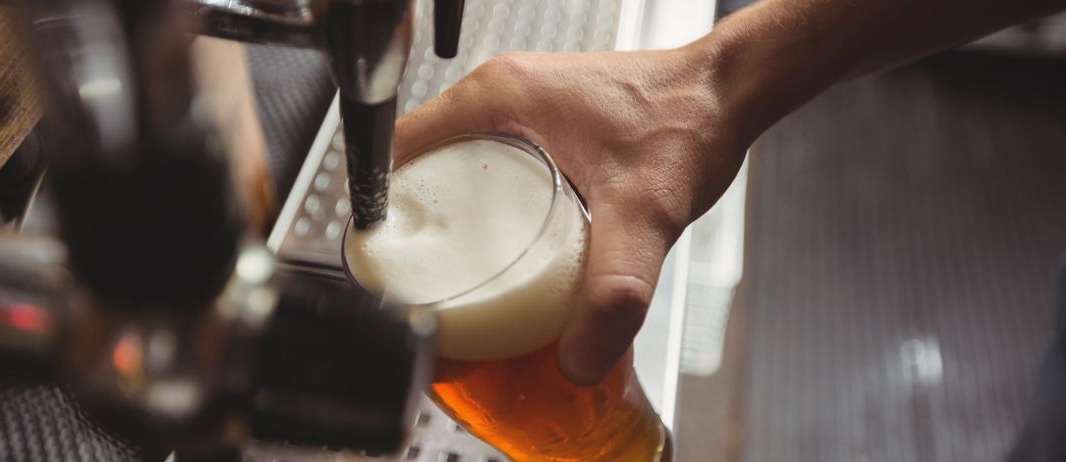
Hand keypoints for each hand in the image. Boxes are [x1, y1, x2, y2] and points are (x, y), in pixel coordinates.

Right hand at [394, 46, 748, 384]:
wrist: (727, 95)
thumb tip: (578, 357)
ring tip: (458, 272)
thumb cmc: (686, 120)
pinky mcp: (544, 123)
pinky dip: (486, 205)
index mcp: (497, 97)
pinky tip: (507, 246)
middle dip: (415, 223)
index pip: (397, 148)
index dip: (378, 206)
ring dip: (451, 215)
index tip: (384, 257)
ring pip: (457, 165)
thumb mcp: (644, 212)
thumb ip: (613, 290)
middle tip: (424, 279)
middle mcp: (501, 94)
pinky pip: (490, 164)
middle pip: (421, 163)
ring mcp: (522, 106)